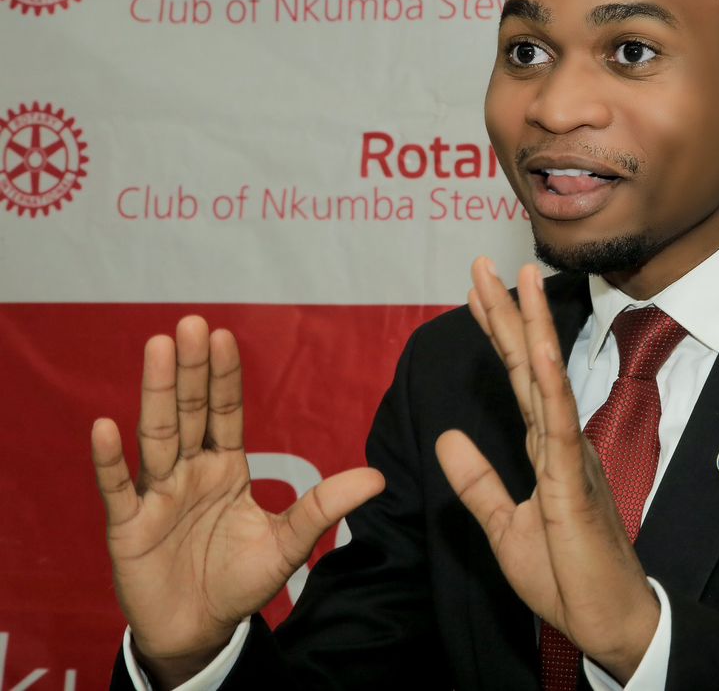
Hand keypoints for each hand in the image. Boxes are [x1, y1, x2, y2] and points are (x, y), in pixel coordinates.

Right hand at [91, 316, 384, 687]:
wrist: (199, 630)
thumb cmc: (240, 581)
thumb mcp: (288, 543)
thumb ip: (323, 508)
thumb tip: (377, 478)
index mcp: (226, 468)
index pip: (226, 412)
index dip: (225, 376)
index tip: (224, 335)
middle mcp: (190, 472)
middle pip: (190, 412)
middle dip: (191, 369)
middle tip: (189, 324)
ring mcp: (157, 495)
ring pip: (157, 437)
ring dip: (155, 394)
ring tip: (156, 349)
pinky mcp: (129, 527)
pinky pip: (117, 489)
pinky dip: (111, 460)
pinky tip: (105, 426)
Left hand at [435, 260, 659, 682]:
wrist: (606, 619)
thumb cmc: (567, 575)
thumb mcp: (504, 525)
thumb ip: (478, 481)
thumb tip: (447, 436)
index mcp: (544, 449)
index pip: (516, 379)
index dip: (498, 334)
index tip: (479, 291)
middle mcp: (559, 441)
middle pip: (528, 364)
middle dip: (508, 312)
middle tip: (487, 263)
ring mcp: (569, 455)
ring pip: (545, 379)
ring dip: (532, 327)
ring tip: (520, 279)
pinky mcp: (574, 480)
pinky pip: (559, 422)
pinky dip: (550, 382)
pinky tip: (541, 347)